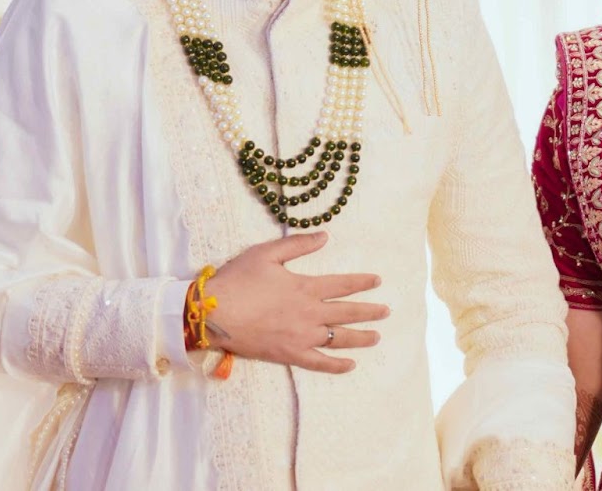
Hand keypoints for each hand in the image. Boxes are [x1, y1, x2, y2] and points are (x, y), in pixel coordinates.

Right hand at [204, 231, 388, 373]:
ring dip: (361, 337)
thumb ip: (298, 244)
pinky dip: (337, 365)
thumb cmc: (238, 280)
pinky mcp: (289, 354)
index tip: (378, 281)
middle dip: (370, 311)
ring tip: (377, 337)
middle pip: (347, 312)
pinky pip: (319, 363)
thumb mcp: (267, 253)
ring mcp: (301, 336)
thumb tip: (325, 236)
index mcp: (306, 287)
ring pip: (339, 338)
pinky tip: (351, 365)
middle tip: (387, 312)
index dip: (362, 282)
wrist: (214, 313)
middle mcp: (310, 313)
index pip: (343, 284)